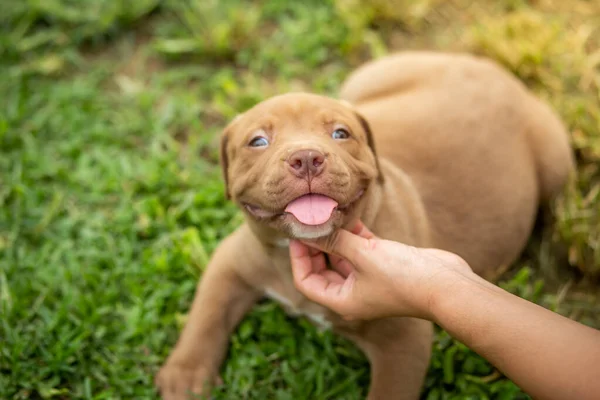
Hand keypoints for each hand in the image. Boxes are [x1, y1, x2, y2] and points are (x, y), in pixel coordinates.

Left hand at [289, 220, 472, 320]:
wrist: (446, 283)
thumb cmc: (402, 278)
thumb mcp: (362, 256)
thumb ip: (334, 241)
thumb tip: (308, 227)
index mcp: (342, 301)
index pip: (307, 282)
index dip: (299, 258)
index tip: (297, 234)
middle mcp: (353, 292)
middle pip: (322, 268)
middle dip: (314, 245)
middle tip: (307, 220)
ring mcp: (369, 278)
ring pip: (342, 255)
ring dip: (334, 236)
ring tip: (324, 213)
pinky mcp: (383, 264)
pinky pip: (360, 248)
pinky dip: (353, 233)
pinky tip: (347, 214)